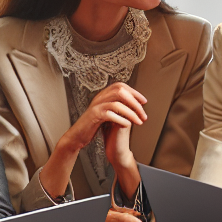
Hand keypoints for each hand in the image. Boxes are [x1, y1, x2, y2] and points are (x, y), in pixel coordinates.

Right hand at [41, 83, 146, 198]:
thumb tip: (133, 105)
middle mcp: (99, 98)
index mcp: (102, 96)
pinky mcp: (94, 116)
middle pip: (120, 92)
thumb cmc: (91, 126)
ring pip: (117, 103)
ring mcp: (96, 106)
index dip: (134, 92)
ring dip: (131, 113)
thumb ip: (116, 107)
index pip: (120, 86)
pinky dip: (122, 120)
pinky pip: (111, 115)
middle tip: (143, 114)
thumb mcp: (105, 113)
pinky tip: (127, 126)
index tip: (144, 102)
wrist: (77, 136)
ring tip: (139, 122)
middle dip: (135, 103)